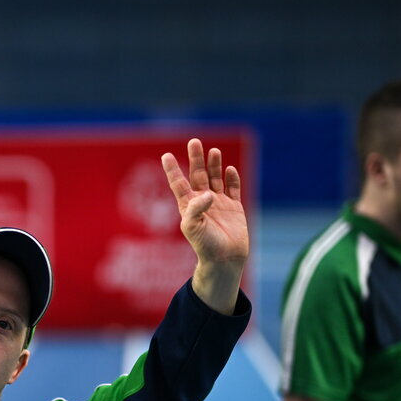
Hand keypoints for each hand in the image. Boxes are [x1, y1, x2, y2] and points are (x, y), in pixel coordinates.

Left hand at [161, 138, 248, 267]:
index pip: (179, 184)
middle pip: (198, 175)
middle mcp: (202, 202)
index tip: (166, 156)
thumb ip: (197, 209)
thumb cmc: (205, 246)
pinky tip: (229, 169)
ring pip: (215, 178)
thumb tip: (207, 193)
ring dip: (214, 165)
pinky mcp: (234, 207)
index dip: (173, 170)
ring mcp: (219, 203)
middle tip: (194, 142)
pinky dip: (232, 178)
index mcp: (188, 206)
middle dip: (196, 159)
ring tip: (213, 151)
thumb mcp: (194, 228)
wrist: (225, 259)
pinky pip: (233, 189)